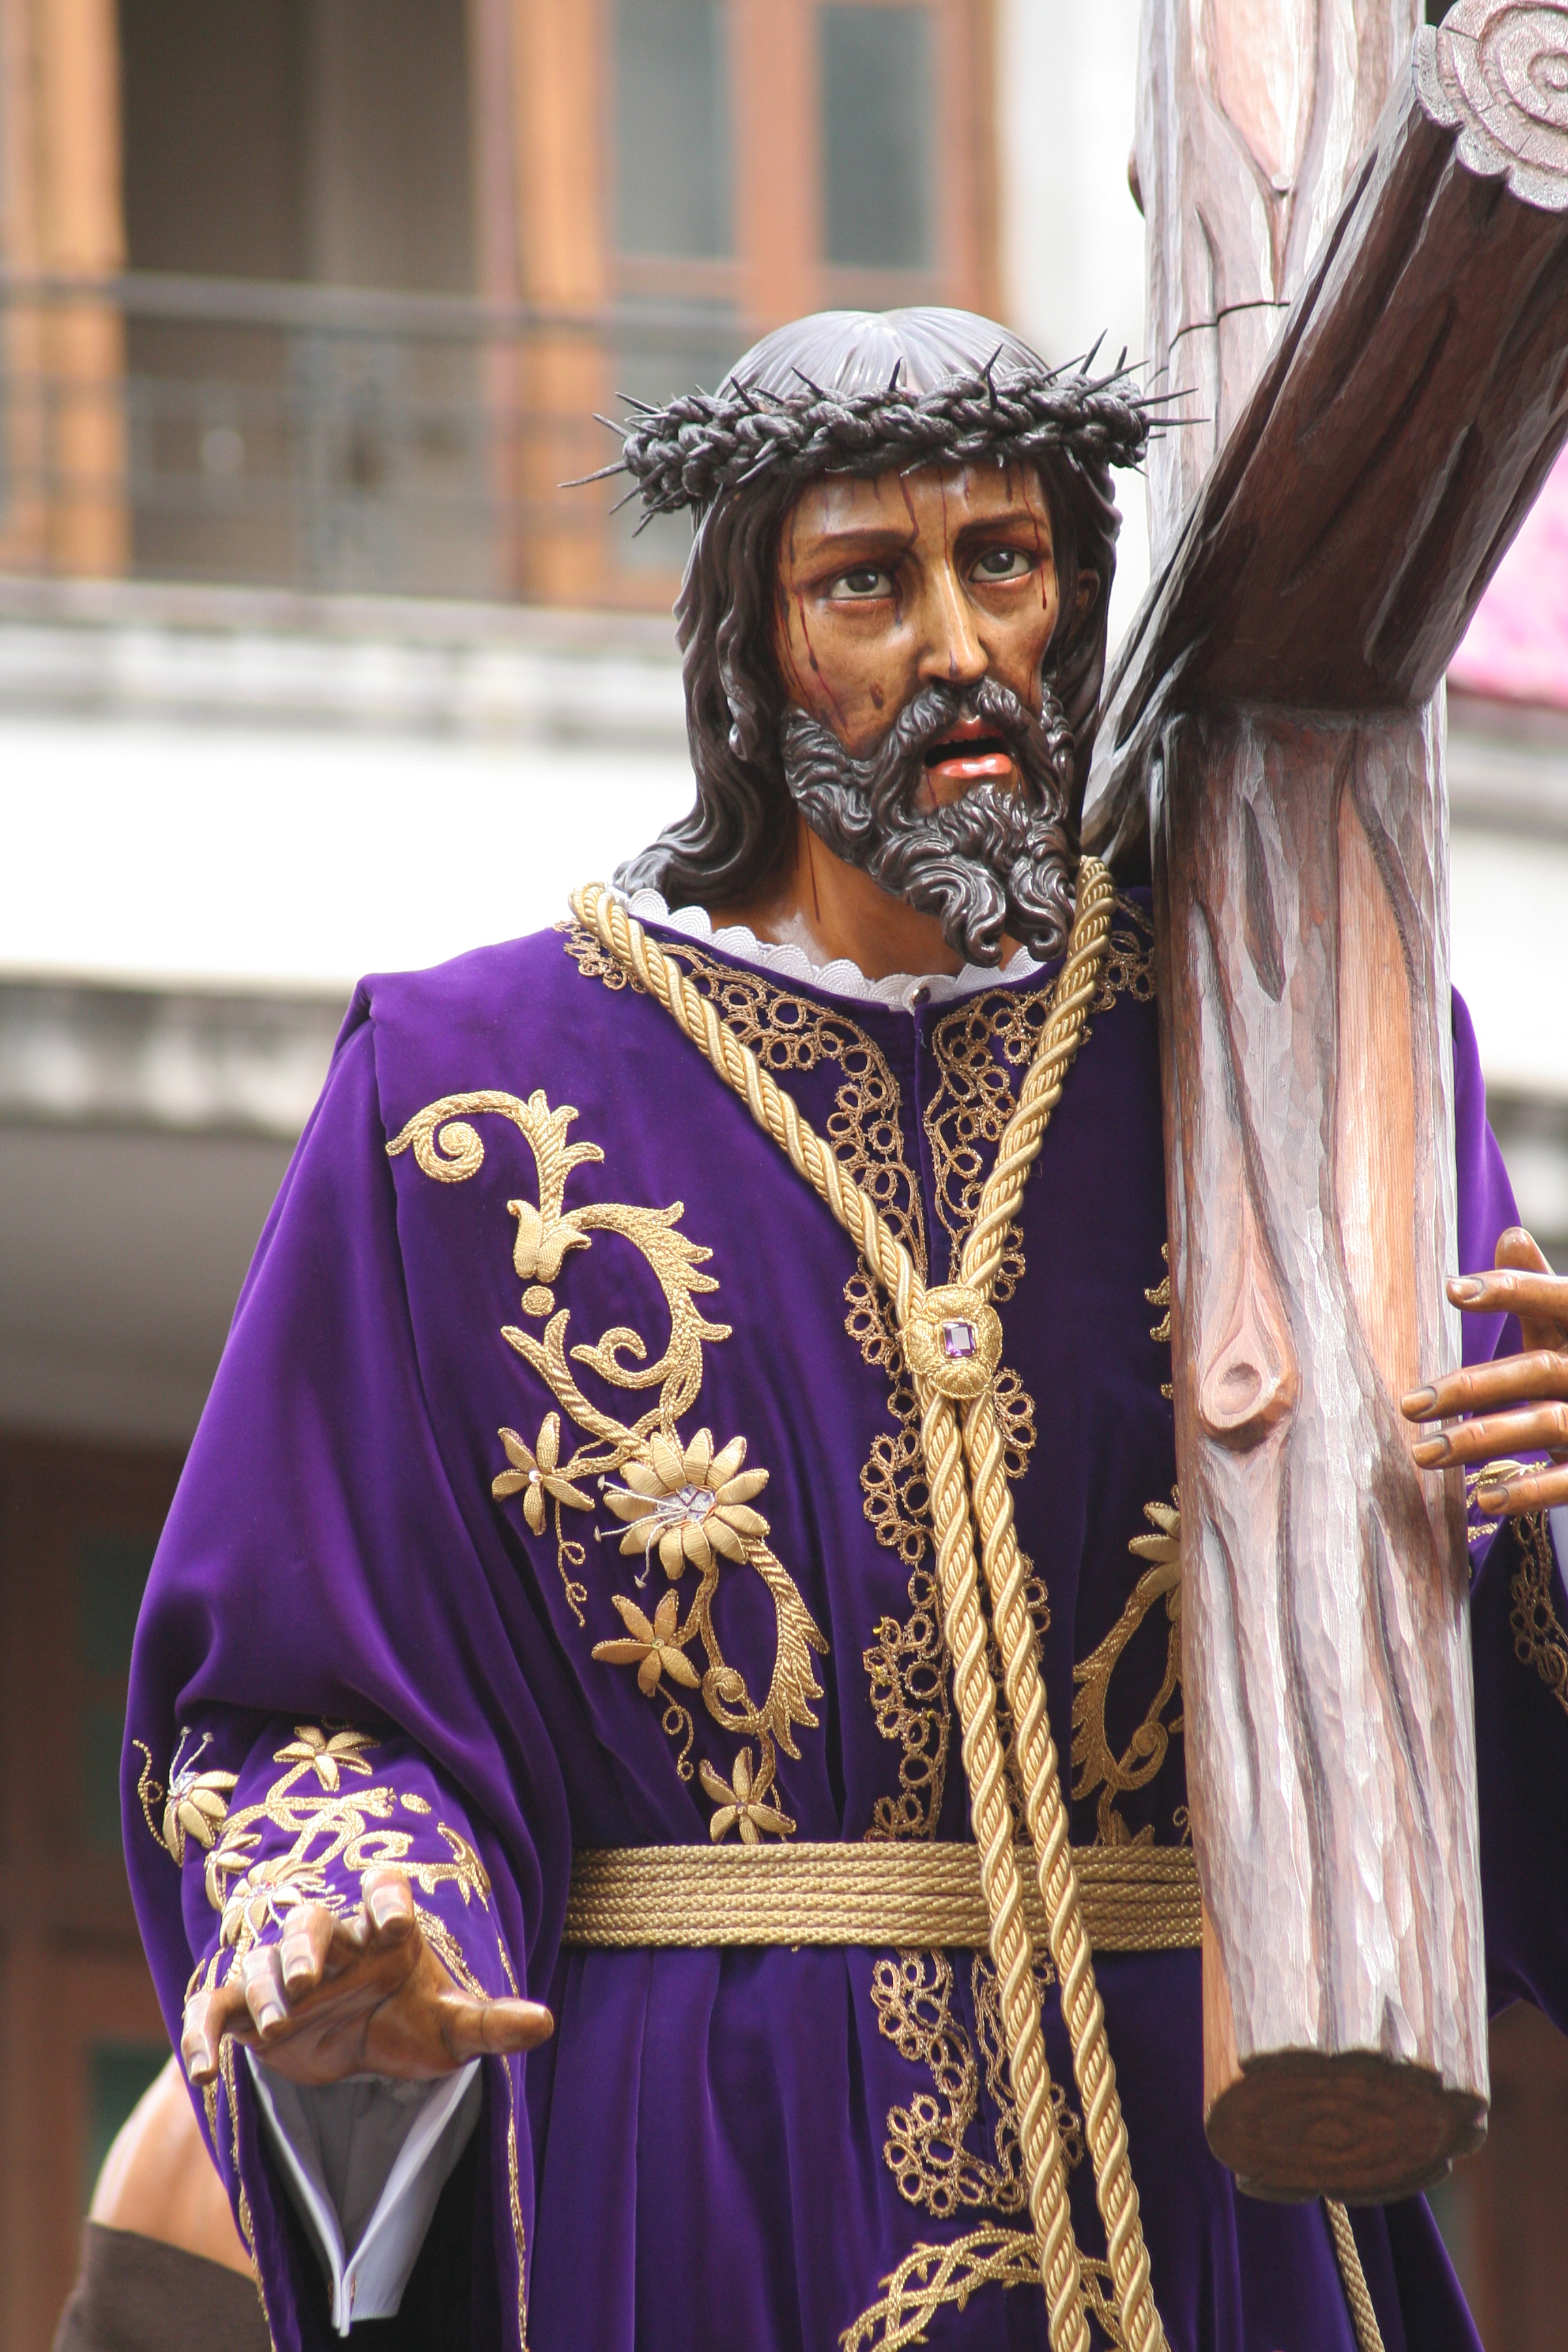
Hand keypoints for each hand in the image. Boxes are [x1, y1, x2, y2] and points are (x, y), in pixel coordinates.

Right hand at [180, 1865, 553, 2089]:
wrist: (357, 2049)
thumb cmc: (406, 2019)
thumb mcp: (449, 2026)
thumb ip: (491, 2022)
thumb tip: (546, 2022)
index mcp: (381, 1932)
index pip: (383, 1890)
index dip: (385, 1898)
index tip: (393, 1921)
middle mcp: (330, 1944)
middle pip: (311, 1923)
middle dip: (308, 1945)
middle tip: (308, 1977)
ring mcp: (282, 1975)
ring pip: (261, 1963)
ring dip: (264, 1988)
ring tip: (275, 2023)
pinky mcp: (244, 2013)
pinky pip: (214, 2012)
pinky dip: (203, 2036)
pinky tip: (207, 2074)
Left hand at [1402, 1226, 1567, 1515]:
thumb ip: (1540, 1293)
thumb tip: (1510, 1234)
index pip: (1557, 1299)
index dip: (1511, 1290)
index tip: (1450, 1289)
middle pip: (1537, 1369)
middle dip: (1470, 1386)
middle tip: (1408, 1405)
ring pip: (1545, 1424)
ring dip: (1480, 1440)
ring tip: (1423, 1454)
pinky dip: (1528, 1491)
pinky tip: (1483, 1498)